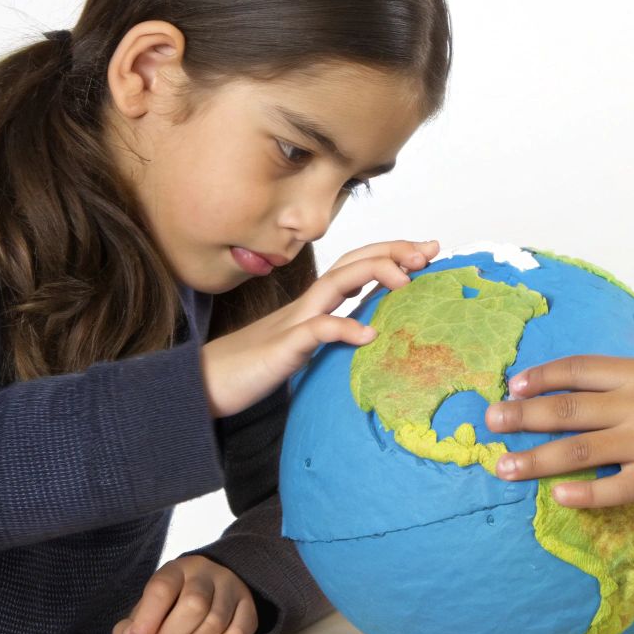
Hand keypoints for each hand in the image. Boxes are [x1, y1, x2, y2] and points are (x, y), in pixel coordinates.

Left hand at [112, 555, 256, 633]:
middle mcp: (208, 572)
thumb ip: (130, 628)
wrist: (212, 587)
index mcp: (177, 569)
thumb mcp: (147, 608)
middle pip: (194, 605)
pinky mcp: (249, 607)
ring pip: (216, 622)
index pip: (162, 589)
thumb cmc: (172, 604)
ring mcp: (233, 587)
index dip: (147, 621)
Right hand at [201, 239, 437, 417]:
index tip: (427, 251)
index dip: (391, 254)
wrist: (205, 384)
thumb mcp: (305, 352)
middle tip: (429, 250)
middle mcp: (306, 305)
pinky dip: (342, 328)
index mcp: (315, 306)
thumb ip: (333, 339)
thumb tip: (370, 338)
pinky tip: (367, 335)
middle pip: (352, 263)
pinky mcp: (282, 349)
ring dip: (373, 274)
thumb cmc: (254, 369)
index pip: (357, 267)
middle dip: (392, 251)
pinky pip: (315, 332)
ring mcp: (293, 323)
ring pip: (335, 284)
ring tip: (408, 279)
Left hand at [483, 309, 633, 507]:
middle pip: (566, 409)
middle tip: (487, 422)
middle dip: (520, 415)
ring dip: (533, 459)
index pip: (581, 368)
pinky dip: (582, 494)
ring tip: (501, 466)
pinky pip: (613, 489)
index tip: (515, 383)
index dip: (542, 376)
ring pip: (577, 452)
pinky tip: (557, 497)